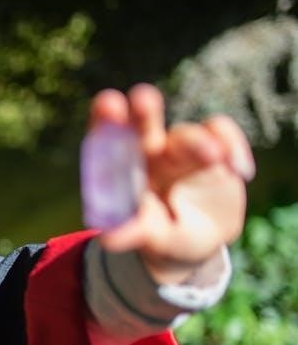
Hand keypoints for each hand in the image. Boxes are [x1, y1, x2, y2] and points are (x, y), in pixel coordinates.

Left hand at [89, 84, 251, 284]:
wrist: (193, 245)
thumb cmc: (159, 238)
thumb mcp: (148, 239)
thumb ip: (131, 232)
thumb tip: (108, 238)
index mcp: (122, 171)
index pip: (108, 139)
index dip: (105, 120)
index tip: (108, 102)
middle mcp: (149, 153)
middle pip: (143, 124)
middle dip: (144, 110)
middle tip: (143, 99)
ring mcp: (182, 149)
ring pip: (187, 134)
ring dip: (197, 142)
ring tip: (213, 156)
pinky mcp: (216, 149)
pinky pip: (221, 132)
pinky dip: (230, 144)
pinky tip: (239, 170)